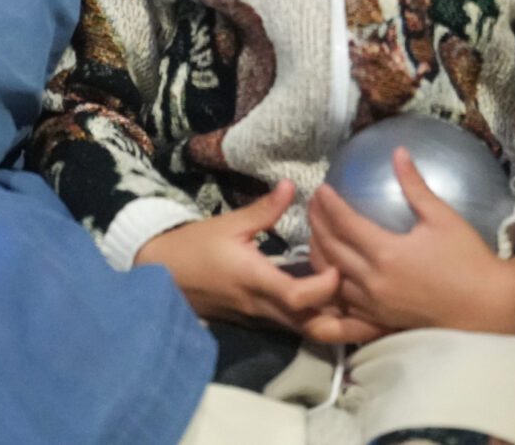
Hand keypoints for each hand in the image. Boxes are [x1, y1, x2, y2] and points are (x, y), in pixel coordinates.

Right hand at [138, 182, 341, 335]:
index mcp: (255, 279)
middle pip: (308, 324)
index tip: (337, 265)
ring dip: (325, 314)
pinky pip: (289, 324)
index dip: (325, 286)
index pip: (298, 297)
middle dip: (336, 309)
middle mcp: (260, 305)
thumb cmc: (194, 246)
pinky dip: (309, 314)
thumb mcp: (228, 223)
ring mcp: (258, 318)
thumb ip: (263, 210)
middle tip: (351, 283)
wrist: (163, 275)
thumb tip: (292, 186)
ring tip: (341, 289)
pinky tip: (319, 295)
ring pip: (301, 328)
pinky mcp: (255, 320)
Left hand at [306, 149, 514, 339]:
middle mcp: (374, 281)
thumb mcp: (442, 217)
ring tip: (316, 233)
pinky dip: (331, 284)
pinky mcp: (380, 321)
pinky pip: (344, 303)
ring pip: (330, 278)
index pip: (344, 223)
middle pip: (330, 249)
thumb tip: (398, 152)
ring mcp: (375, 305)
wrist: (489, 308)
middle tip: (313, 205)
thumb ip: (414, 185)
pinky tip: (330, 271)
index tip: (322, 189)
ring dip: (318, 254)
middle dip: (317, 224)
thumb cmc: (469, 260)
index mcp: (387, 253)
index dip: (328, 204)